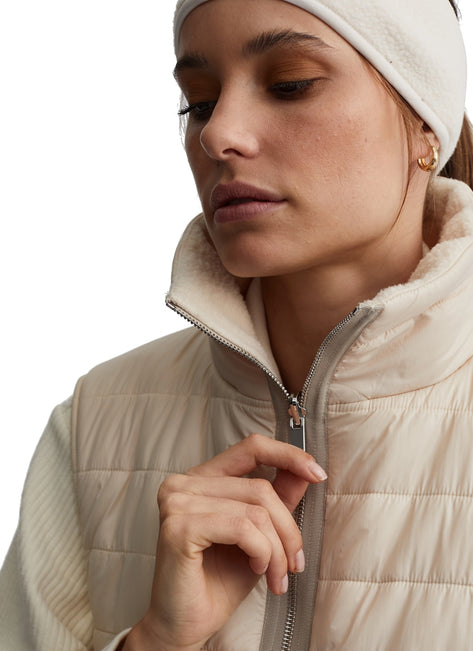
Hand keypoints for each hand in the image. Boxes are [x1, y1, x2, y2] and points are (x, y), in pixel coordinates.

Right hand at [124, 434, 326, 649]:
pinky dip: (262, 552)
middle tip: (295, 564)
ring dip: (277, 550)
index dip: (288, 454)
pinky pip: (243, 528)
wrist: (187, 626)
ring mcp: (177, 502)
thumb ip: (277, 498)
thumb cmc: (219, 581)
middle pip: (259, 487)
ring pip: (255, 510)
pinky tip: (257, 570)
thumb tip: (306, 471)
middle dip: (288, 529)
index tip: (317, 473)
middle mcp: (184, 483)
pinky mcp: (179, 526)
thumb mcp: (259, 534)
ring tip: (277, 576)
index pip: (250, 447)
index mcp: (201, 478)